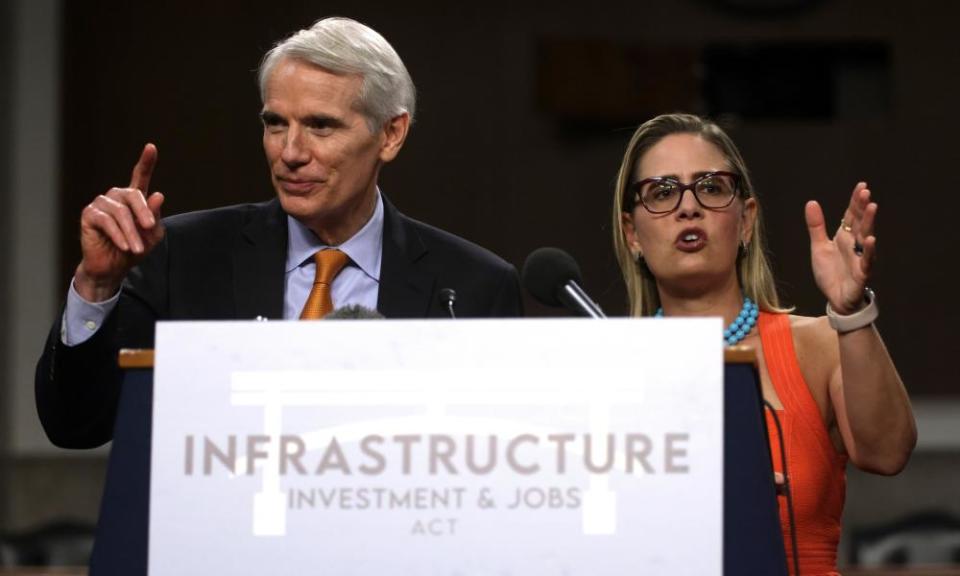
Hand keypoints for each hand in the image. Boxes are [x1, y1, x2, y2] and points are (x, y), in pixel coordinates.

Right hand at [74, 143, 165, 301]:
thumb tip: (158, 195)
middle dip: (144, 212)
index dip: (146, 162)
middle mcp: (116, 197)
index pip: (140, 176)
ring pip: (121, 212)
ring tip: (137, 249)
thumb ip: (155, 216)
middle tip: (151, 228)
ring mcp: (101, 204)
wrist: (113, 267)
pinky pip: (107, 221)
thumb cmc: (134, 249)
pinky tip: (125, 246)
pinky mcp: (89, 214)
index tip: (151, 147)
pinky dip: (119, 235)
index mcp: (133, 199)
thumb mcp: (151, 234)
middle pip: (133, 195)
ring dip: (132, 232)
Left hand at [805, 182, 876, 314]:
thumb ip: (816, 226)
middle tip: (865, 191)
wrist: (836, 299)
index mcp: (844, 237)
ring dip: (869, 223)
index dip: (855, 202)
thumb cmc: (831, 272)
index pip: (851, 216)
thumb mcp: (819, 247)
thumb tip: (811, 202)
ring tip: (872, 207)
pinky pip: (866, 260)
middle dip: (862, 207)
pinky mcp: (862, 273)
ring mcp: (860, 258)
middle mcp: (854, 245)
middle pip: (860, 223)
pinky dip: (868, 250)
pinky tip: (870, 239)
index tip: (861, 186)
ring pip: (865, 237)